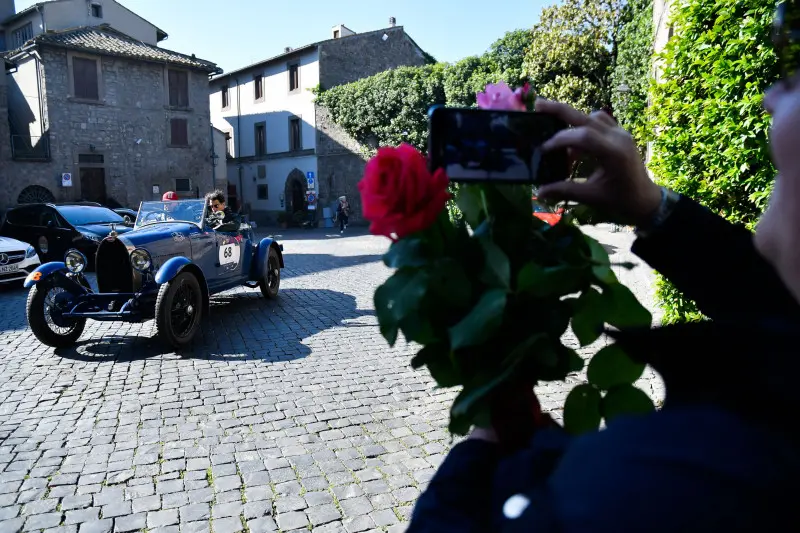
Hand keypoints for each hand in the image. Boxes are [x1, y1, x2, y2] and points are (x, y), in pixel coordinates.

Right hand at [535, 98, 662, 226]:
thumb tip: (540, 192)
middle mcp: (619, 137)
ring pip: (593, 117)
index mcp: (614, 153)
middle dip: (560, 110)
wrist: (646, 200)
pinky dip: (584, 127)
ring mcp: (622, 134)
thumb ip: (565, 191)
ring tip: (555, 130)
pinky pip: (601, 122)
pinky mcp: (621, 135)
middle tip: (538, 104)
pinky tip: (574, 141)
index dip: (560, 140)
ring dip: (573, 121)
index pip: (583, 136)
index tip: (544, 150)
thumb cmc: (621, 200)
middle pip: (586, 117)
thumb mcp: (592, 197)